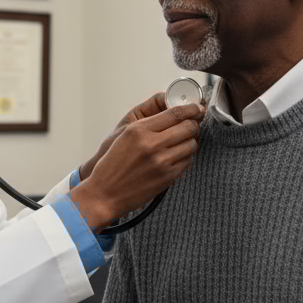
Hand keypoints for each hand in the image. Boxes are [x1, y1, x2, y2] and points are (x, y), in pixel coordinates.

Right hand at [70, 102, 203, 229]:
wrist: (105, 193)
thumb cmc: (113, 165)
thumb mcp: (125, 136)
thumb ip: (149, 125)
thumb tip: (175, 115)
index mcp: (139, 130)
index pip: (175, 113)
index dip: (191, 109)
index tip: (197, 109)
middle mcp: (151, 144)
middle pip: (188, 127)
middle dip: (194, 125)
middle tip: (192, 126)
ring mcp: (161, 162)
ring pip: (192, 145)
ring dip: (191, 142)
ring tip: (182, 143)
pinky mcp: (167, 177)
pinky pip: (187, 162)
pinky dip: (185, 158)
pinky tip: (176, 158)